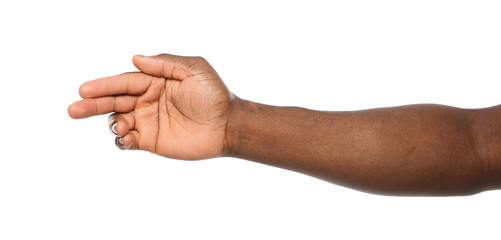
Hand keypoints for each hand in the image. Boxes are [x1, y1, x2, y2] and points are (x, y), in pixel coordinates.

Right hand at [68, 54, 231, 159]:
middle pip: (114, 101)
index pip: (123, 82)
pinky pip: (129, 141)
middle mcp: (147, 101)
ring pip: (118, 121)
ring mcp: (148, 121)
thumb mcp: (194, 70)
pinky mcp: (152, 141)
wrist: (228, 125)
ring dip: (112, 123)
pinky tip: (126, 138)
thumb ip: (164, 64)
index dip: (103, 86)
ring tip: (121, 125)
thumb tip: (135, 59)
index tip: (84, 89)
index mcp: (154, 82)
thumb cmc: (214, 95)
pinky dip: (121, 141)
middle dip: (93, 105)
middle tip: (73, 109)